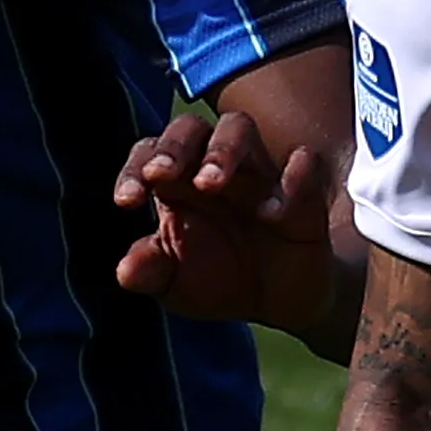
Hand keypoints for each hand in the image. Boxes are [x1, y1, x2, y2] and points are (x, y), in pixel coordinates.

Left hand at [112, 95, 346, 349]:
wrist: (279, 303)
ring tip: (210, 184)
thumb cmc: (218, 282)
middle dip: (174, 146)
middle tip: (163, 174)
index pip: (148, 154)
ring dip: (221, 149)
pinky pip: (305, 160)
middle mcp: (213, 167)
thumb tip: (125, 271)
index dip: (133, 170)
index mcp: (175, 183)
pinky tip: (272, 213)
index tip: (128, 202)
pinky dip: (291, 176)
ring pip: (238, 127)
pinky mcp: (303, 189)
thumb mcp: (176, 286)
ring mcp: (258, 173)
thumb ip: (150, 273)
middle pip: (190, 127)